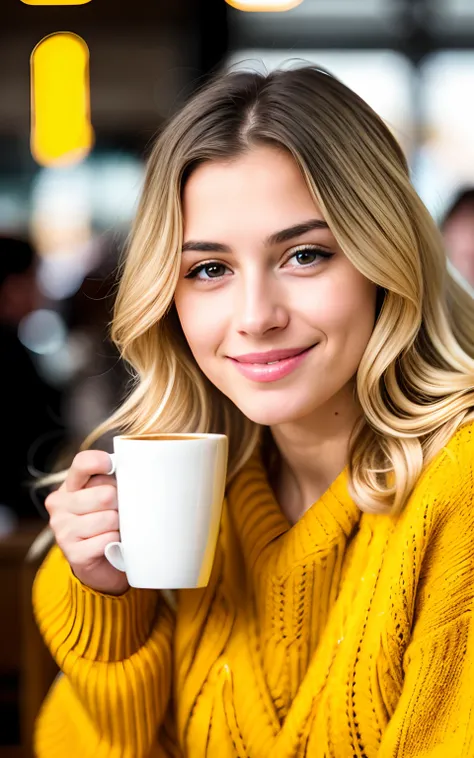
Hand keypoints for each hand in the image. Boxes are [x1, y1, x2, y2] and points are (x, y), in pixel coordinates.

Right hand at [45, 450, 128, 594]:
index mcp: (70, 485)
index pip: (83, 463)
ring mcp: (63, 530)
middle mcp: (60, 505)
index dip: (101, 462)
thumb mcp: (108, 497)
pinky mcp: (74, 553)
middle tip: (120, 513)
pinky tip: (113, 545)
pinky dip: (117, 543)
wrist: (103, 564)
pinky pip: (108, 539)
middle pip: (105, 494)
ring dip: (121, 526)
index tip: (113, 467)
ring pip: (109, 518)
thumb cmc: (109, 523)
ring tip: (117, 530)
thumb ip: (113, 481)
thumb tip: (137, 471)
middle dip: (121, 504)